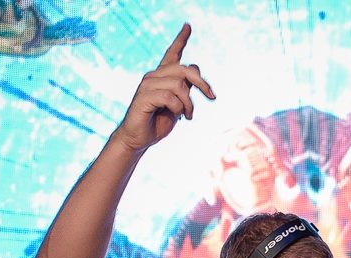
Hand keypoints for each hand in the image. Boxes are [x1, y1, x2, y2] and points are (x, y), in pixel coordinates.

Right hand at [112, 23, 214, 153]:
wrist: (139, 139)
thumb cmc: (158, 122)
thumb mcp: (178, 104)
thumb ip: (185, 88)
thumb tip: (195, 71)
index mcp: (162, 76)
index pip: (172, 53)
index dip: (180, 39)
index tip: (188, 26)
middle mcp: (154, 76)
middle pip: (184, 69)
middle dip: (202, 83)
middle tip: (211, 97)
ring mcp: (147, 85)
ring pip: (179, 85)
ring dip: (189, 104)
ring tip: (187, 116)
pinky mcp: (144, 96)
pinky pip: (170, 97)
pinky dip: (179, 108)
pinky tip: (178, 117)